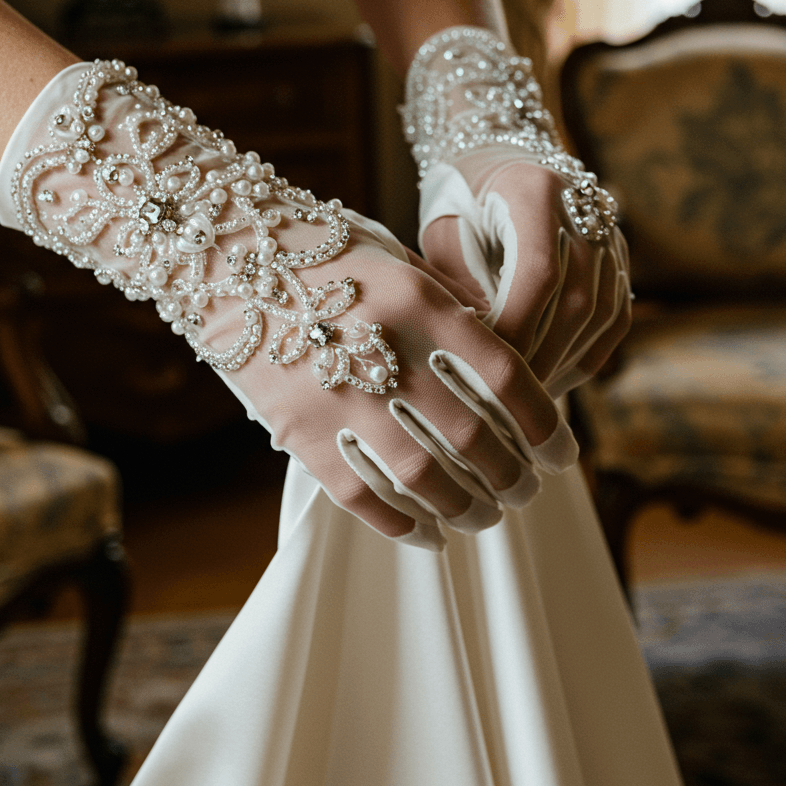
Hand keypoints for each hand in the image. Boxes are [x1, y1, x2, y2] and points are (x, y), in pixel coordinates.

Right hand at [221, 209, 577, 548]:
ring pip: (422, 477)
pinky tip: (428, 536)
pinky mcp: (296, 428)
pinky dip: (401, 524)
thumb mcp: (395, 260)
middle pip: (472, 438)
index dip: (544, 424)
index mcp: (418, 300)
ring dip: (465, 508)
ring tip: (484, 518)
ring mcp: (336, 395)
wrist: (223, 250)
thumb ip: (445, 309)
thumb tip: (505, 370)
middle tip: (525, 492)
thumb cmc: (322, 250)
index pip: (506, 378)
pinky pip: (359, 493)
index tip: (563, 451)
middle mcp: (383, 349)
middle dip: (511, 478)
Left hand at [420, 150, 631, 397]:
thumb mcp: (446, 236)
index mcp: (534, 190)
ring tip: (526, 398)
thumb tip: (477, 355)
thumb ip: (462, 288)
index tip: (487, 363)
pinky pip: (614, 317)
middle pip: (577, 298)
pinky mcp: (619, 256)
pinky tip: (553, 381)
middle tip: (504, 397)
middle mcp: (585, 206)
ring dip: (563, 362)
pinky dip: (585, 354)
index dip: (517, 326)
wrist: (499, 161)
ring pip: (601, 313)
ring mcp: (610, 231)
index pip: (539, 272)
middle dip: (539, 355)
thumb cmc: (460, 203)